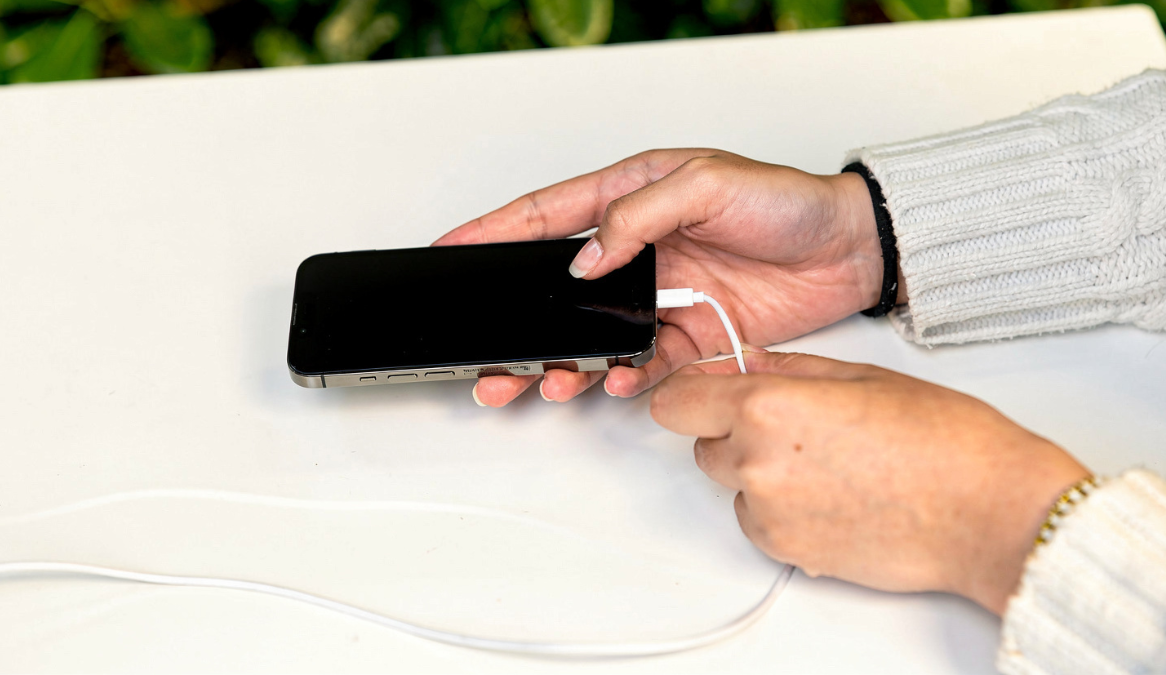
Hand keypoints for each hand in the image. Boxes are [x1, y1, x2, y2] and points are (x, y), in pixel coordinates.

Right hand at [434, 149, 892, 406]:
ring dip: (562, 361)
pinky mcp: (688, 336)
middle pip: (558, 289)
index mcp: (631, 198)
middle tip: (487, 353)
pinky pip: (641, 363)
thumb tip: (585, 259)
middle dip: (519, 322)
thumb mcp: (706, 184)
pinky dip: (622, 378)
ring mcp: (659, 297)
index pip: (548, 215)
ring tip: (538, 382)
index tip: (453, 247)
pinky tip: (610, 383)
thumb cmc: (785, 203)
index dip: (496, 231)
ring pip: (591, 336)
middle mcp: (638, 251)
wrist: (848, 252)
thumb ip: (638, 217)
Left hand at [650, 350, 1089, 613]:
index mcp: (767, 407)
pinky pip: (759, 521)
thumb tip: (744, 362)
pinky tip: (836, 496)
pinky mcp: (787, 552)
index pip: (676, 403)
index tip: (707, 393)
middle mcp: (756, 462)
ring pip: (734, 485)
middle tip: (798, 426)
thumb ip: (785, 369)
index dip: (692, 395)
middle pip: (704, 445)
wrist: (988, 511)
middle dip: (735, 432)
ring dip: (761, 472)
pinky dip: (782, 510)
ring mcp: (769, 513)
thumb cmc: (943, 440)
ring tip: (830, 464)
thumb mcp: (859, 375)